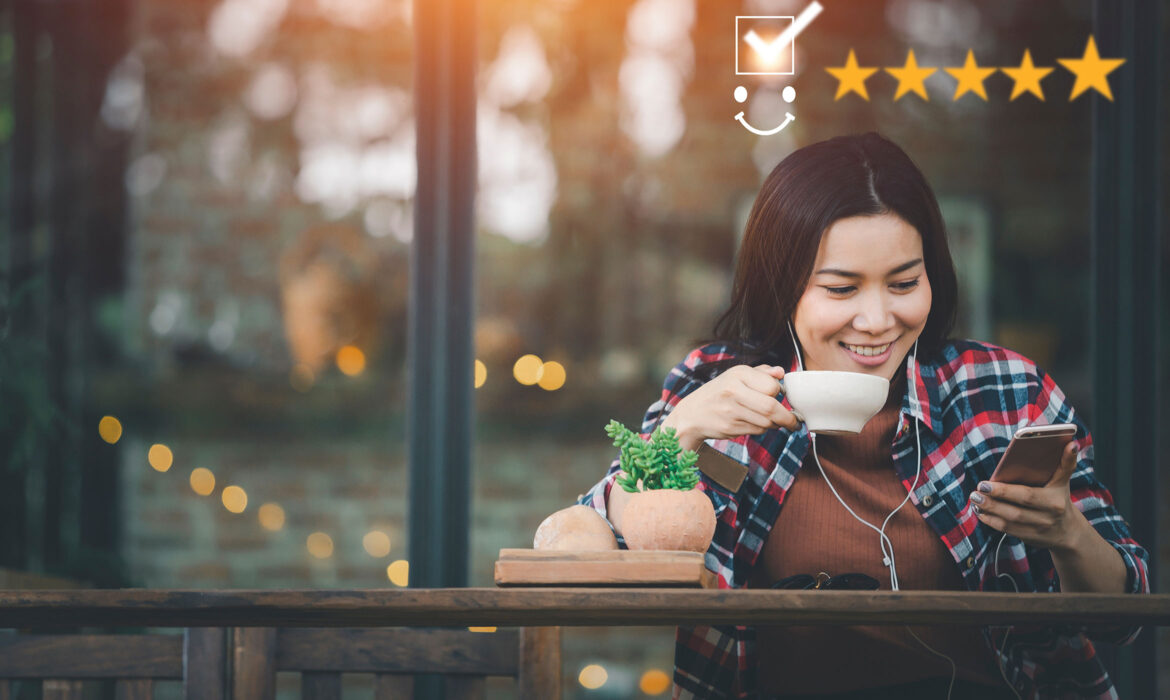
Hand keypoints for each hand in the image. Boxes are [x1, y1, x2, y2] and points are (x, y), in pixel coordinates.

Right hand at [661, 364, 799, 450]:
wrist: (692, 414)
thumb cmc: (718, 393)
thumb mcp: (736, 376)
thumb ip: (760, 373)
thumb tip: (781, 372)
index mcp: (738, 374)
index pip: (772, 386)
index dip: (780, 393)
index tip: (783, 397)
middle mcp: (733, 391)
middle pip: (771, 407)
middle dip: (787, 418)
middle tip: (793, 421)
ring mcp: (730, 411)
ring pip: (766, 422)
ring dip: (774, 424)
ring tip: (772, 420)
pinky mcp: (730, 427)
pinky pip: (757, 431)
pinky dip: (762, 429)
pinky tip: (755, 423)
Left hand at [968, 441, 1089, 552]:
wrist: (1068, 531)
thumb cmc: (1059, 498)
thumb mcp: (1063, 481)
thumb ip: (1066, 463)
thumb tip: (1071, 444)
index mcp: (1054, 501)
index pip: (1026, 496)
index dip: (1004, 491)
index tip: (984, 484)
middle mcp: (1046, 518)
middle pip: (1015, 511)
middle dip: (993, 501)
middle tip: (976, 491)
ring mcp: (1036, 530)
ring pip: (1008, 522)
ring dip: (988, 511)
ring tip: (975, 499)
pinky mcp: (1028, 538)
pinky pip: (1006, 531)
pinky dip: (991, 521)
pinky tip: (980, 511)